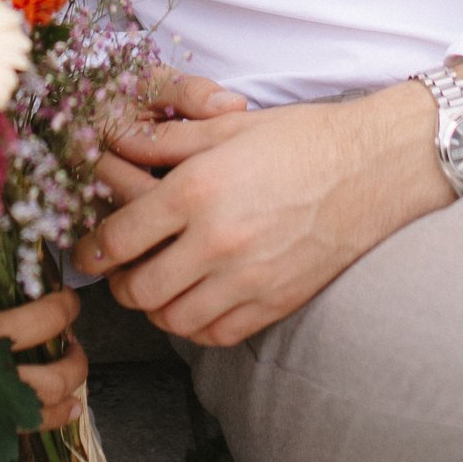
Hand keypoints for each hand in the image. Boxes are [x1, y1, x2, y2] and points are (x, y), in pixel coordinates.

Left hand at [77, 80, 453, 347]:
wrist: (374, 167)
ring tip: (160, 286)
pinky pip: (216, 334)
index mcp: (198, 190)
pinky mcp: (275, 303)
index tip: (89, 250)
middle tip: (123, 269)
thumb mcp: (227, 127)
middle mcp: (217, 240)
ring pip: (172, 319)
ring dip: (157, 307)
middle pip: (138, 288)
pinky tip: (198, 301)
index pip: (119, 236)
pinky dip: (196, 325)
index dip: (93, 247)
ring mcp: (248, 279)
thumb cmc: (302, 139)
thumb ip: (165, 143)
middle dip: (121, 283)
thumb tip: (116, 146)